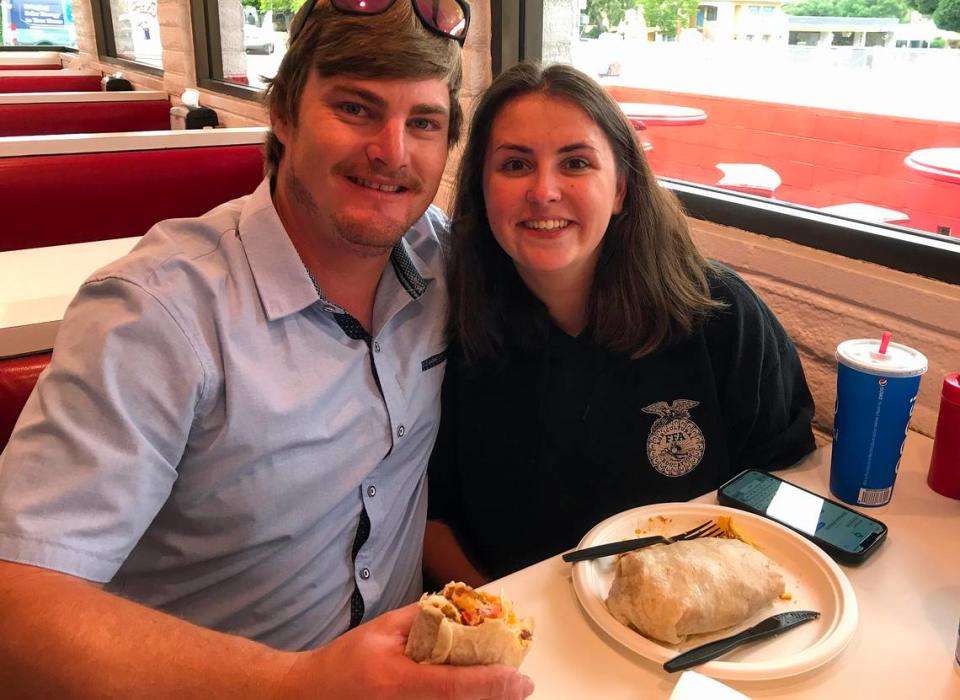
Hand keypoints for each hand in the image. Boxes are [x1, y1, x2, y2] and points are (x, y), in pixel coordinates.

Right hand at [275, 604, 534, 699]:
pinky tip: (474, 693)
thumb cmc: (346, 660)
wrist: (311, 695)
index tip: (520, 679)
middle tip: (519, 685)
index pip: (454, 685)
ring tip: (503, 689)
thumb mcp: (383, 628)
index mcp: (397, 681)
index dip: (492, 683)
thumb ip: (423, 618)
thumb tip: (462, 610)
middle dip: (495, 696)